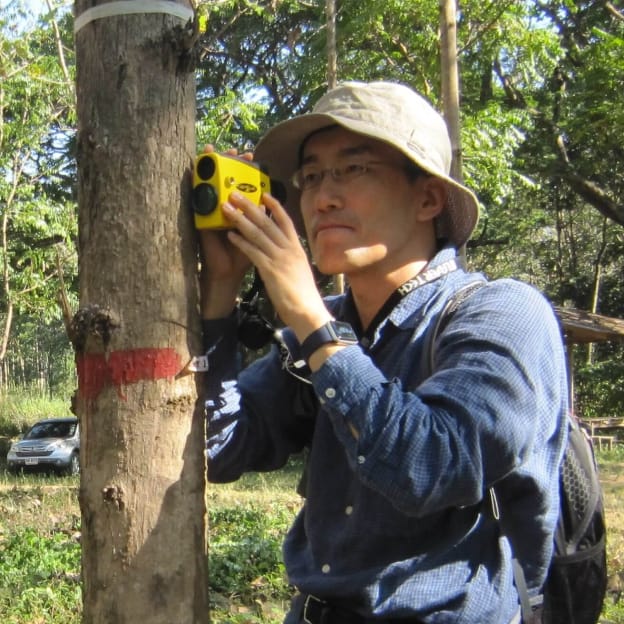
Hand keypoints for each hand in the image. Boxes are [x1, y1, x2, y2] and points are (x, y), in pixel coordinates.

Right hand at [198, 145, 252, 318]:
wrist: (229, 272)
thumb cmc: (243, 255)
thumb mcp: (256, 234)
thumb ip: (261, 218)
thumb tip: (266, 200)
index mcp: (240, 210)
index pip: (241, 184)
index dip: (245, 170)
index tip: (251, 157)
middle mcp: (225, 207)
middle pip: (225, 179)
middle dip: (229, 163)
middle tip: (233, 150)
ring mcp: (211, 210)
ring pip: (209, 183)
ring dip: (209, 166)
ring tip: (211, 150)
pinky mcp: (200, 217)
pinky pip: (196, 197)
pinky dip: (194, 182)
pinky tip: (193, 167)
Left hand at [221, 192, 331, 342]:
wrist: (307, 311)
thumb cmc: (304, 295)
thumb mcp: (300, 270)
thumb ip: (291, 258)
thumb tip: (284, 253)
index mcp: (297, 248)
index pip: (285, 221)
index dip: (274, 206)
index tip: (264, 194)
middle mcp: (289, 249)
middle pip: (267, 222)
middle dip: (250, 206)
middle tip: (235, 194)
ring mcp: (280, 258)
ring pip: (257, 233)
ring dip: (240, 219)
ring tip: (226, 208)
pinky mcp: (270, 270)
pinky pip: (253, 251)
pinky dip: (241, 242)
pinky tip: (230, 235)